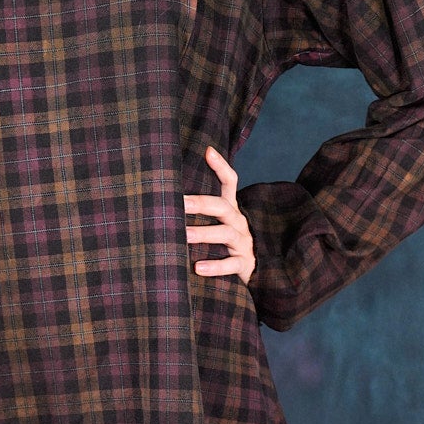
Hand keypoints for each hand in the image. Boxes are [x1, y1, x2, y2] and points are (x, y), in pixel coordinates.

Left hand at [185, 145, 255, 284]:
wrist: (257, 273)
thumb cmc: (227, 246)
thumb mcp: (219, 224)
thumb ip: (202, 211)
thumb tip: (167, 197)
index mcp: (231, 210)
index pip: (230, 182)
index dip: (221, 167)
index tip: (208, 151)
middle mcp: (238, 222)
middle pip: (223, 207)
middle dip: (202, 203)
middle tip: (180, 203)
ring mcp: (243, 243)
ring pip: (225, 234)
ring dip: (204, 234)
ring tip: (185, 236)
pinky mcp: (245, 264)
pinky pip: (231, 264)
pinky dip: (215, 266)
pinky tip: (198, 267)